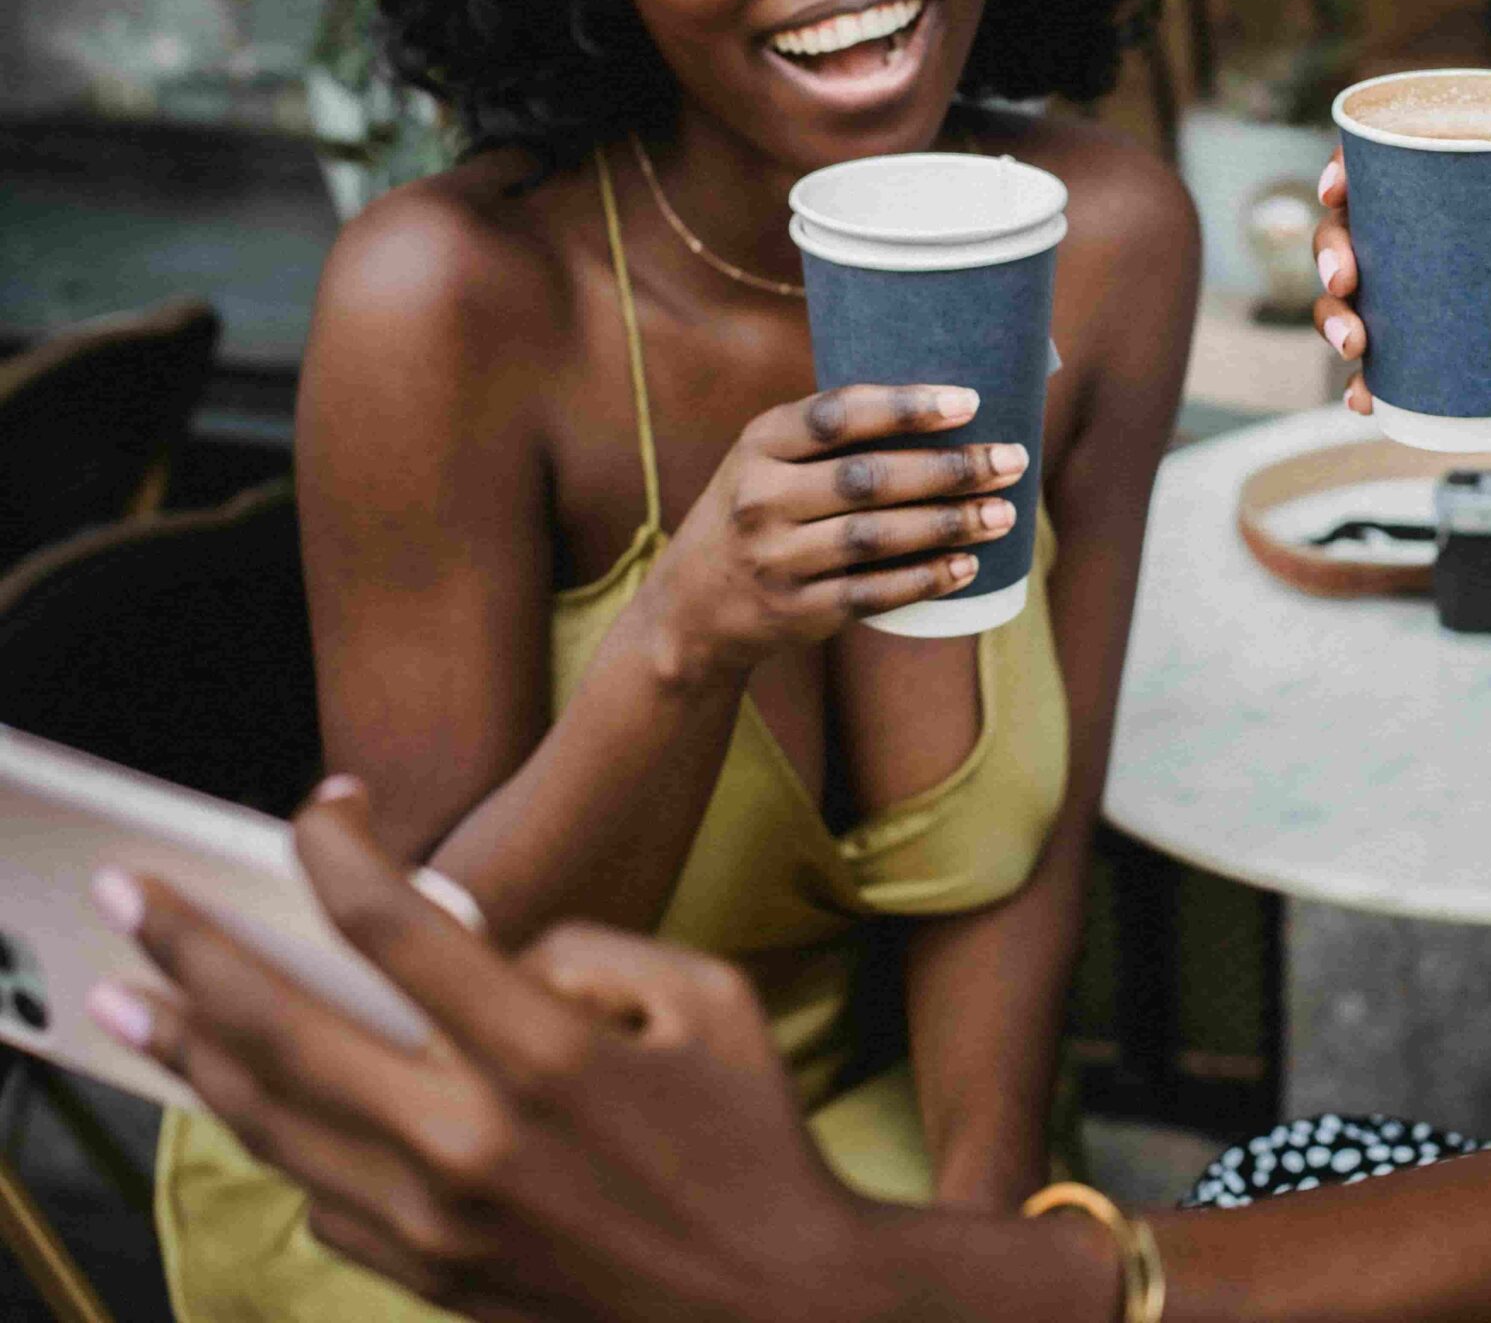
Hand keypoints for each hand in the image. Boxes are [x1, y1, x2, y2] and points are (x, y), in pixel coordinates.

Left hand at [87, 782, 901, 1322]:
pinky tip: (265, 1105)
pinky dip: (282, 1138)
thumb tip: (493, 950)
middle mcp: (468, 1138)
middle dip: (192, 948)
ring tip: (131, 1004)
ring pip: (271, 1119)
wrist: (771, 1308)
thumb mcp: (710, 1001)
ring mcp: (434, 1219)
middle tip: (134, 897)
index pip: (395, 924)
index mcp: (546, 1053)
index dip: (338, 849)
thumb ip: (594, 952)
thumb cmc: (750, 1142)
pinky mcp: (427, 1274)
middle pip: (284, 1024)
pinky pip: (320, 1194)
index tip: (322, 807)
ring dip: (189, 1051)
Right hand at [644, 384, 1027, 682]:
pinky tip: (967, 565)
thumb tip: (949, 405)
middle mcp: (761, 499)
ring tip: (1003, 513)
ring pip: (877, 537)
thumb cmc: (759, 509)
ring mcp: (776, 559)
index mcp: (758, 444)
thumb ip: (832, 434)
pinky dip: (925, 578)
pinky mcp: (797, 611)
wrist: (691, 605)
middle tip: (1010, 460)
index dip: (906, 407)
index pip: (837, 416)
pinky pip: (872, 592)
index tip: (969, 402)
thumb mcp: (767, 459)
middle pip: (869, 478)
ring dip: (949, 523)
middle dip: (949, 468)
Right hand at [1311, 153, 1490, 412]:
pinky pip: (1400, 359)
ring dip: (1339, 319)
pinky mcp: (1463, 347)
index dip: (1355, 167)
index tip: (1339, 189)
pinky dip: (1374, 381)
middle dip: (1333, 252)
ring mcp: (1455, 292)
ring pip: (1369, 296)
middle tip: (1346, 282)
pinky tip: (1367, 398)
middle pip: (1366, 229)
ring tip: (1357, 349)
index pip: (1408, 157)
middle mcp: (1459, 232)